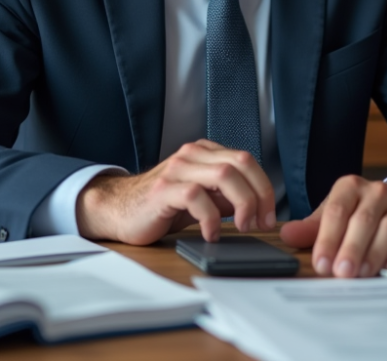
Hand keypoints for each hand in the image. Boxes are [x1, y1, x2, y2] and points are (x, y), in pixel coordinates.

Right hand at [76, 140, 276, 244]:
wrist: (118, 210)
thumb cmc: (161, 207)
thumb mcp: (201, 198)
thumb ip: (225, 195)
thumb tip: (256, 205)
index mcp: (204, 153)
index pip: (246, 160)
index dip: (264, 188)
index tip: (268, 215)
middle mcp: (192, 155)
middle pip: (240, 163)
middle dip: (258, 195)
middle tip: (260, 223)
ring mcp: (177, 170)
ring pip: (224, 175)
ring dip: (241, 204)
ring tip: (241, 227)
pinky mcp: (163, 190)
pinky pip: (196, 197)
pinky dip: (211, 218)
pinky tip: (211, 234)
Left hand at [279, 176, 386, 277]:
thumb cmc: (365, 210)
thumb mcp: (337, 213)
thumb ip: (312, 228)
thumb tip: (287, 236)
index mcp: (351, 187)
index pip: (336, 211)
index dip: (327, 239)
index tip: (320, 263)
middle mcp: (377, 192)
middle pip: (362, 220)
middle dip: (350, 248)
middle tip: (341, 272)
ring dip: (374, 252)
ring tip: (362, 273)